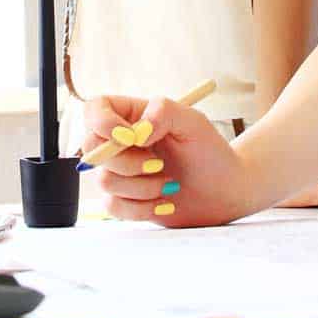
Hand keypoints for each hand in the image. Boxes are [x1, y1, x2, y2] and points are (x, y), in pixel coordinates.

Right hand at [82, 94, 255, 226]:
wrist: (225, 191)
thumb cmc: (211, 152)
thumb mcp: (193, 121)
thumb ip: (163, 111)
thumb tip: (136, 131)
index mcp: (132, 116)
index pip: (95, 109)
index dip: (102, 123)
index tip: (130, 137)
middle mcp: (121, 144)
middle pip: (92, 148)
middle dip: (127, 162)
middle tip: (158, 164)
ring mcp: (121, 173)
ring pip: (104, 181)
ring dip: (141, 187)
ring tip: (169, 184)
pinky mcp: (125, 201)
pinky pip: (113, 207)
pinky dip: (141, 207)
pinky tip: (164, 202)